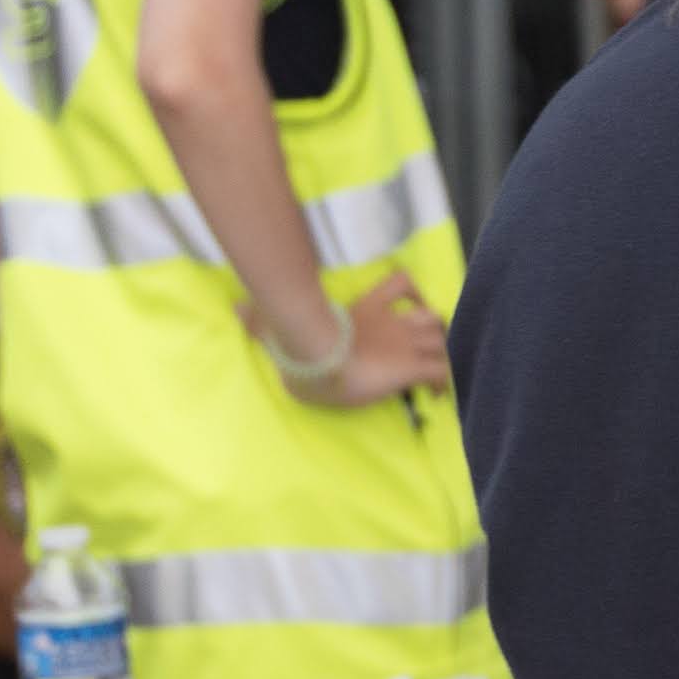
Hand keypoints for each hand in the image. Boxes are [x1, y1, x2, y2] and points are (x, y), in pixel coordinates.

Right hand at [251, 276, 450, 407]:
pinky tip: (439, 394)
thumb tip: (232, 308)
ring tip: (437, 369)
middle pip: (432, 315)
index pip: (400, 283)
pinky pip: (442, 373)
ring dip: (443, 353)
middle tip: (429, 346)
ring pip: (442, 340)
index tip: (415, 303)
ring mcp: (403, 347)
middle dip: (434, 329)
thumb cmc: (299, 345)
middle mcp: (391, 325)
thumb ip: (259, 318)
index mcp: (367, 310)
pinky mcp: (409, 369)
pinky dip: (445, 382)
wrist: (315, 362)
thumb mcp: (277, 327)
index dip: (413, 291)